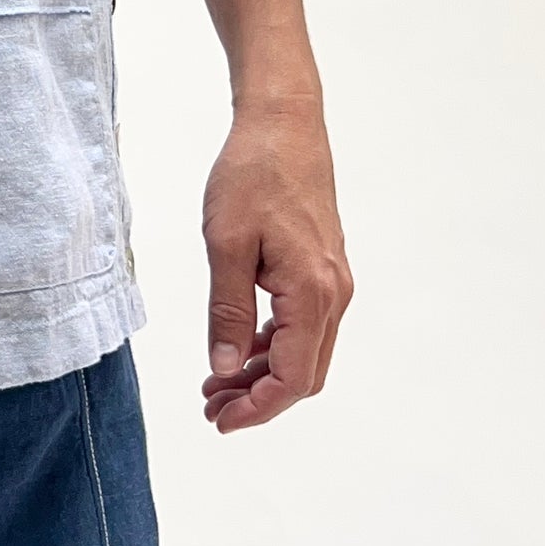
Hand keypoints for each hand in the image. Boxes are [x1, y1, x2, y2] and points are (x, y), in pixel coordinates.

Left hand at [199, 98, 351, 430]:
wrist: (283, 124)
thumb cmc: (251, 173)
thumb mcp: (225, 242)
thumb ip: (226, 311)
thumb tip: (225, 370)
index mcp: (312, 293)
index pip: (291, 378)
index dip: (257, 409)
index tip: (219, 421)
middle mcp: (333, 294)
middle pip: (303, 374)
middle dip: (258, 399)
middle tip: (210, 408)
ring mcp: (333, 282)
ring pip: (304, 352)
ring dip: (264, 374)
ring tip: (216, 385)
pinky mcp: (323, 268)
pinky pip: (303, 325)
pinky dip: (272, 345)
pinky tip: (239, 347)